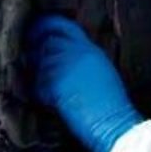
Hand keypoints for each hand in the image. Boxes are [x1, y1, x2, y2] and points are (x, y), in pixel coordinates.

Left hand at [29, 15, 142, 151]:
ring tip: (50, 91)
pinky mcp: (56, 84)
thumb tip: (64, 56)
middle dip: (36, 51)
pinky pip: (38, 85)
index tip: (38, 33)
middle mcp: (77, 53)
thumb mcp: (103, 72)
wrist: (115, 125)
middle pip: (45, 41)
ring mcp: (65, 67)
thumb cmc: (112, 107)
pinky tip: (52, 104)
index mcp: (90, 49)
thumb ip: (84, 58)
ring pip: (38, 64)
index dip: (46, 26)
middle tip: (35, 64)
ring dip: (40, 78)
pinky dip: (41, 96)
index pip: (62, 25)